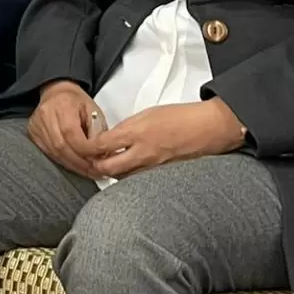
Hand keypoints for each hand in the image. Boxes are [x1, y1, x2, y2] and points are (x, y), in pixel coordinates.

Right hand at [28, 80, 106, 178]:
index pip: (72, 134)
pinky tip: (75, 166)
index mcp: (63, 105)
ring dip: (73, 165)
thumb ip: (97, 133)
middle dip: (80, 163)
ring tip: (88, 172)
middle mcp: (45, 115)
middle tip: (96, 172)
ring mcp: (36, 125)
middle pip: (62, 146)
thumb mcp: (94, 111)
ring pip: (54, 152)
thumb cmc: (77, 102)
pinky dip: (63, 162)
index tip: (100, 161)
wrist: (56, 92)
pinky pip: (48, 153)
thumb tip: (102, 156)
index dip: (86, 151)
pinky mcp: (32, 133)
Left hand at [91, 99, 245, 178]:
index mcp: (136, 132)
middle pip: (108, 168)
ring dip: (114, 172)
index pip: (101, 145)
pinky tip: (131, 170)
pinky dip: (132, 177)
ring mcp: (153, 167)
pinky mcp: (163, 175)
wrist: (208, 128)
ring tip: (111, 164)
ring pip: (123, 177)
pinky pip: (141, 180)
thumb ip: (127, 127)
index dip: (89, 148)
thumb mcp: (147, 114)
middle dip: (96, 165)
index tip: (86, 146)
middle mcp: (143, 152)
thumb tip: (112, 136)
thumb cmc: (181, 117)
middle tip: (93, 160)